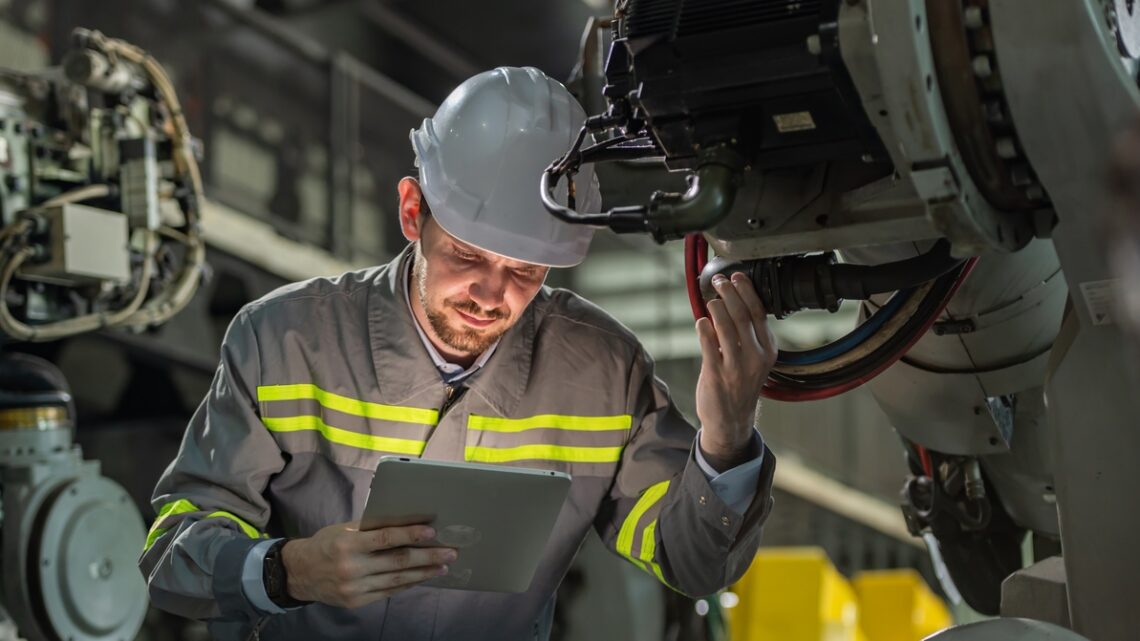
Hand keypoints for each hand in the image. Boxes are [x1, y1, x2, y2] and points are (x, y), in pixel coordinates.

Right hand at [282, 521, 455, 608]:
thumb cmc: (326, 544)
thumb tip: (405, 521)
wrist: (300, 573)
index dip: (410, 535)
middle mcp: (352, 567)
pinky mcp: (357, 602)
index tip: (431, 533)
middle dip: (427, 557)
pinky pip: (388, 592)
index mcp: (348, 544)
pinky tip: (422, 578)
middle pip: (397, 562)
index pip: (385, 538)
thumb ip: (371, 527)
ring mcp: (355, 588)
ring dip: (423, 573)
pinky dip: (407, 584)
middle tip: (450, 553)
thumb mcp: (344, 529)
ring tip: (442, 567)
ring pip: (397, 580)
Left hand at [695, 272, 777, 462]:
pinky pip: (709, 344)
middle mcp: (755, 357)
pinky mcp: (716, 374)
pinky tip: (701, 321)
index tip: (736, 276)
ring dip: (716, 308)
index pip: (758, 312)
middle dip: (729, 293)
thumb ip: (746, 334)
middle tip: (719, 281)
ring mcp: (736, 366)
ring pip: (725, 326)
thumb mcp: (754, 359)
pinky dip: (704, 328)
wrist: (731, 420)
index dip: (746, 291)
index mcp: (767, 350)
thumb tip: (731, 300)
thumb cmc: (740, 384)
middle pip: (742, 315)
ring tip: (710, 301)